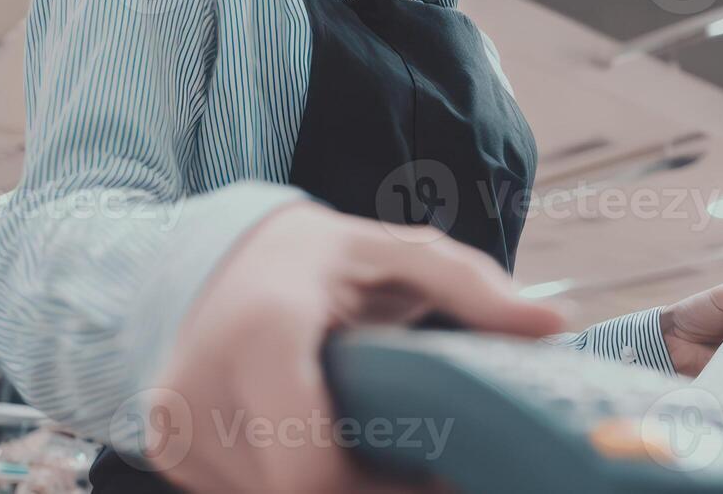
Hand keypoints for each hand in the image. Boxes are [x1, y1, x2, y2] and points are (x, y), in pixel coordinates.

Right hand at [144, 201, 565, 492]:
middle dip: (367, 492)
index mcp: (262, 335)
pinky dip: (292, 481)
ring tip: (375, 450)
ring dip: (334, 486)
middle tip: (420, 469)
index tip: (442, 478)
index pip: (313, 472)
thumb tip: (552, 326)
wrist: (224, 254)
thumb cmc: (327, 259)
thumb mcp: (403, 253)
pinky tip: (325, 446)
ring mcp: (177, 424)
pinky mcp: (170, 448)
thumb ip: (474, 288)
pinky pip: (244, 493)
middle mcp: (202, 385)